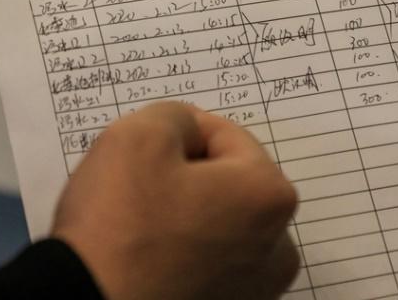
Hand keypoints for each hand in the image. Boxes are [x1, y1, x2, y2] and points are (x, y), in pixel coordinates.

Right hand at [52, 102, 299, 299]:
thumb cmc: (120, 222)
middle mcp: (277, 248)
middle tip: (135, 189)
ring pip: (212, 222)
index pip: (222, 136)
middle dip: (183, 175)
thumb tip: (187, 134)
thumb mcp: (139, 136)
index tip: (140, 157)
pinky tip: (142, 259)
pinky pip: (202, 262)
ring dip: (180, 213)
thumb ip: (175, 116)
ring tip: (135, 226)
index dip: (175, 134)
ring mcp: (255, 290)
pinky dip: (177, 252)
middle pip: (224, 181)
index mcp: (269, 197)